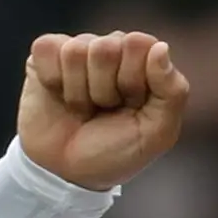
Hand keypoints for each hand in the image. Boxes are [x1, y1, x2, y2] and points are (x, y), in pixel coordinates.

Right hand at [17, 31, 189, 190]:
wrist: (68, 174)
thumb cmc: (115, 151)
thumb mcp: (157, 134)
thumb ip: (172, 91)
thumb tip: (160, 47)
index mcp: (143, 60)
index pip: (139, 44)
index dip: (132, 81)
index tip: (131, 106)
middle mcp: (112, 47)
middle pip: (106, 47)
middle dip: (104, 90)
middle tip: (104, 110)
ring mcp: (78, 48)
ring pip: (75, 51)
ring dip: (78, 92)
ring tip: (83, 109)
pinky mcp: (45, 54)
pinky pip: (47, 49)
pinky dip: (53, 81)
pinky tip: (60, 96)